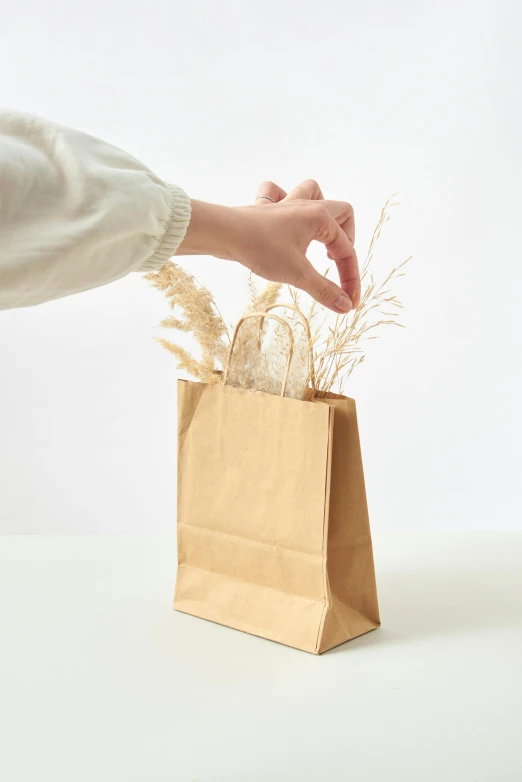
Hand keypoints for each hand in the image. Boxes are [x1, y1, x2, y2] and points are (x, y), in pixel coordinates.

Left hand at [253, 179, 359, 309]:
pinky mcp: (266, 209)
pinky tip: (284, 219)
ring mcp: (286, 203)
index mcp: (320, 218)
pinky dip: (285, 202)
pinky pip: (279, 194)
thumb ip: (324, 290)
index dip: (351, 278)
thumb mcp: (298, 274)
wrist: (224, 233)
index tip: (349, 302)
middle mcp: (307, 206)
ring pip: (314, 193)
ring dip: (322, 212)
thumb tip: (346, 305)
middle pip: (341, 213)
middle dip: (346, 239)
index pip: (346, 250)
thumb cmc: (262, 248)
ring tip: (319, 236)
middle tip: (335, 263)